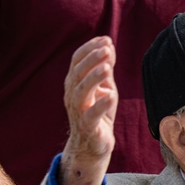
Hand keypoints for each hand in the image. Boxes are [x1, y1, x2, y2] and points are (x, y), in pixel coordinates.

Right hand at [60, 36, 118, 184]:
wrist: (94, 144)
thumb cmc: (99, 113)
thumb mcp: (104, 88)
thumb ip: (105, 70)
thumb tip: (108, 46)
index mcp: (75, 83)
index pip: (77, 61)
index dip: (90, 49)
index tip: (106, 39)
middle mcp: (73, 95)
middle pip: (77, 73)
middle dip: (92, 59)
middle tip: (106, 48)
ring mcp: (78, 111)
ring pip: (81, 92)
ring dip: (94, 78)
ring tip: (107, 67)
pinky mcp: (87, 127)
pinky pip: (91, 115)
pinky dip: (101, 104)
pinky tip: (111, 95)